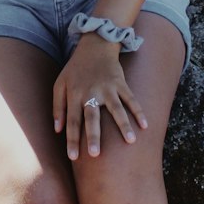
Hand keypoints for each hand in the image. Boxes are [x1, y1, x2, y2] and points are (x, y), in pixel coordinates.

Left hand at [52, 35, 147, 160]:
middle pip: (92, 117)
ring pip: (116, 109)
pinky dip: (139, 111)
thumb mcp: (60, 84)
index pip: (72, 120)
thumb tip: (57, 130)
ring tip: (130, 141)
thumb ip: (58, 107)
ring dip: (123, 125)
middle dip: (93, 135)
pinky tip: (145, 125)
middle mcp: (91, 92)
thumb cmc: (75, 69)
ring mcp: (107, 87)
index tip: (73, 157)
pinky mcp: (120, 83)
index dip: (72, 139)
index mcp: (74, 94)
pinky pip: (131, 99)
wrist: (94, 46)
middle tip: (95, 154)